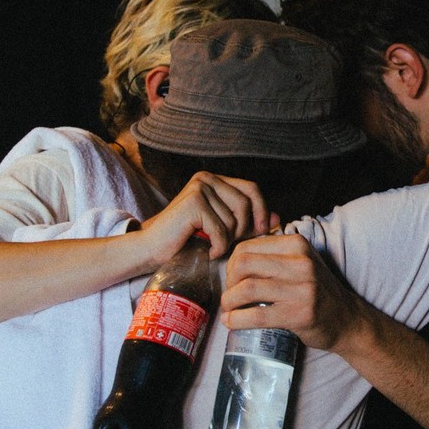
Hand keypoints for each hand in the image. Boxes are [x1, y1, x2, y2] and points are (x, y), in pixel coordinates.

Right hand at [138, 172, 278, 261]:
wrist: (151, 249)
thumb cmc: (187, 239)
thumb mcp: (223, 228)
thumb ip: (248, 222)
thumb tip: (277, 218)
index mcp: (214, 180)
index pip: (252, 188)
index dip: (262, 210)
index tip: (261, 230)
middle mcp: (206, 178)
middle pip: (246, 203)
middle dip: (243, 229)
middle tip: (227, 242)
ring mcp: (199, 189)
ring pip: (234, 220)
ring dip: (227, 240)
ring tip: (210, 245)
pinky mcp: (193, 204)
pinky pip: (222, 231)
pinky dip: (217, 248)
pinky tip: (205, 250)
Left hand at [221, 234, 369, 352]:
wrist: (346, 319)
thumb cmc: (316, 291)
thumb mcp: (300, 262)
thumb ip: (274, 256)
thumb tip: (233, 260)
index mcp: (296, 244)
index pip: (246, 247)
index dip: (231, 265)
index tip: (232, 280)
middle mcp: (300, 262)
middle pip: (243, 264)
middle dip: (228, 282)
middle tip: (230, 295)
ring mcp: (301, 288)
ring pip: (247, 288)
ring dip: (229, 301)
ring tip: (228, 309)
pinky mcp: (299, 314)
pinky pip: (257, 315)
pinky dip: (237, 319)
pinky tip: (231, 322)